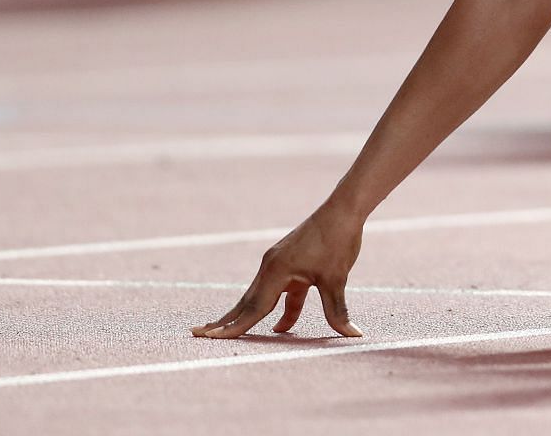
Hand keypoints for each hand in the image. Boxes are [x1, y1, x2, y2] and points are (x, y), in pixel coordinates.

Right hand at [190, 201, 364, 338]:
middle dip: (224, 321)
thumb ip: (337, 310)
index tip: (210, 338)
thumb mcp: (336, 279)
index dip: (233, 327)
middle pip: (246, 302)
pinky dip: (279, 309)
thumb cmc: (337, 241)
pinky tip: (281, 327)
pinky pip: (279, 292)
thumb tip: (353, 335)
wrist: (343, 211)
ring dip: (247, 316)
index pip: (252, 308)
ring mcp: (278, 264)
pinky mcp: (290, 263)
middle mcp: (271, 267)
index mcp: (276, 271)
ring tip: (224, 331)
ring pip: (260, 297)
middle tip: (197, 334)